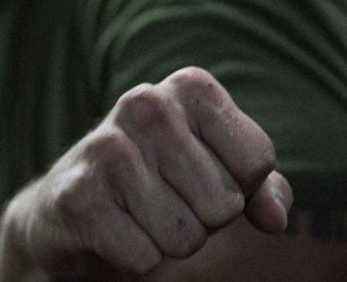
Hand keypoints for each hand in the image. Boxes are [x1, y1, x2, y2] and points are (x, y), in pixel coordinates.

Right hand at [0, 67, 292, 280]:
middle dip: (203, 220)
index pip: (257, 161)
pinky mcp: (79, 195)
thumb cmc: (159, 185)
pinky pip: (145, 257)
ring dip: (168, 242)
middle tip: (166, 203)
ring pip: (185, 236)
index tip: (200, 177)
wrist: (70, 207)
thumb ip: (262, 188)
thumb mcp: (218, 173)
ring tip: (139, 217)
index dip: (237, 187)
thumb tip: (276, 219)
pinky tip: (114, 232)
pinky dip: (136, 259)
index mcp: (190, 87)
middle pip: (225, 203)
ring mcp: (108, 147)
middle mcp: (147, 104)